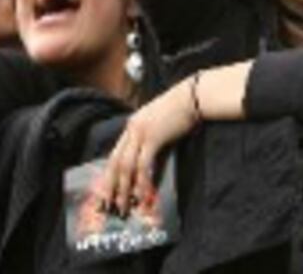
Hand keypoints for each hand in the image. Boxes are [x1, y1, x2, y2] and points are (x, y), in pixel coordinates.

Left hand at [104, 78, 197, 215]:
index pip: (115, 155)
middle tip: (110, 206)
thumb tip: (151, 176)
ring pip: (125, 165)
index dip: (110, 175)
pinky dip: (141, 181)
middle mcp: (132, 129)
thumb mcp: (162, 131)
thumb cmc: (182, 113)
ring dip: (124, 189)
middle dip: (111, 186)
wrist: (194, 97)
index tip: (108, 193)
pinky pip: (143, 164)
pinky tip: (143, 194)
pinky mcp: (153, 137)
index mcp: (132, 126)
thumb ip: (155, 152)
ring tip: (125, 206)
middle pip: (114, 162)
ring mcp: (141, 132)